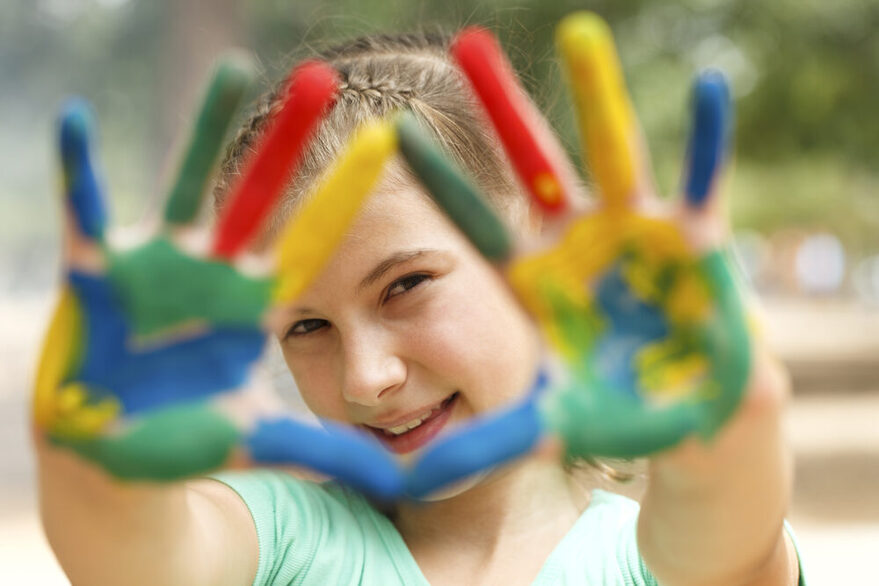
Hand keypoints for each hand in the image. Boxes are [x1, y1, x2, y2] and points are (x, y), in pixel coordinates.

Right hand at [33, 55, 404, 497]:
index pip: (312, 241)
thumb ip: (328, 451)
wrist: (116, 454)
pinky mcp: (98, 272)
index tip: (388, 141)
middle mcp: (214, 272)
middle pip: (260, 197)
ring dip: (207, 130)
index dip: (345, 196)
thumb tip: (402, 480)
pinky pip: (84, 210)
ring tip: (234, 69)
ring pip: (188, 186)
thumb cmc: (188, 442)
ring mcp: (158, 266)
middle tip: (321, 79)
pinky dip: (78, 169)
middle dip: (288, 143)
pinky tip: (77, 121)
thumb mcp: (264, 440)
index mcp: (257, 305)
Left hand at [397, 12, 749, 496]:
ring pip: (614, 152)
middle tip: (467, 46)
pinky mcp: (695, 239)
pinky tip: (708, 88)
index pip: (475, 223)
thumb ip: (480, 442)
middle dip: (504, 110)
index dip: (439, 181)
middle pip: (535, 165)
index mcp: (534, 279)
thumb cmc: (609, 412)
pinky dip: (708, 137)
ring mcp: (635, 233)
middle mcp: (579, 242)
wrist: (683, 417)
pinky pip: (706, 178)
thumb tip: (407, 477)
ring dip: (598, 96)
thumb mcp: (541, 425)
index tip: (391, 133)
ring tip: (579, 32)